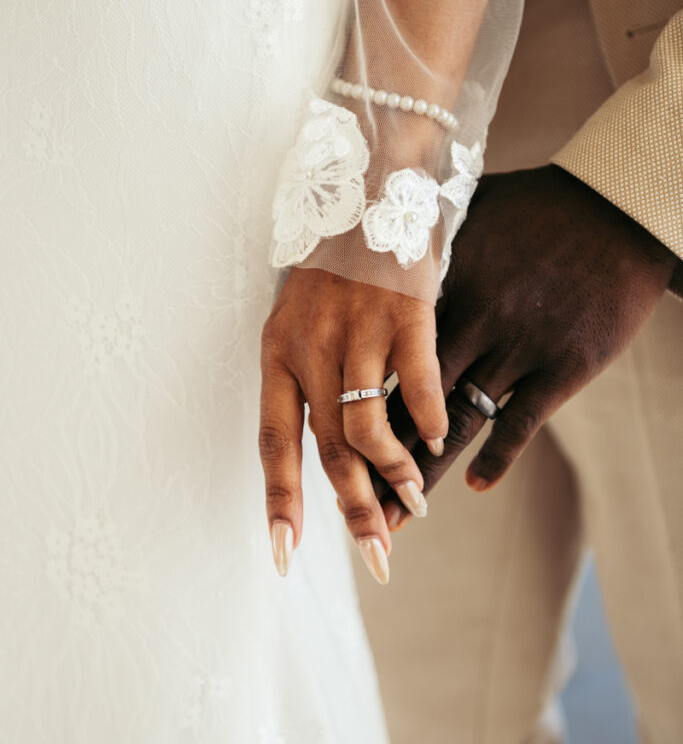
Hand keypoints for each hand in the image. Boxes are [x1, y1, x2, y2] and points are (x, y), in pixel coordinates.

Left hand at [259, 268, 448, 582]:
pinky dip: (429, 418)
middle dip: (355, 510)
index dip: (281, 499)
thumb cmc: (330, 266)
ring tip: (415, 497)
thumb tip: (330, 449)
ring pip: (370, 426)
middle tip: (378, 556)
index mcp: (277, 353)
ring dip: (396, 472)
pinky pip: (420, 381)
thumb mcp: (299, 320)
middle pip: (330, 448)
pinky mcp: (407, 311)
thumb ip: (310, 380)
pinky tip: (436, 437)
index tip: (285, 553)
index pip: (274, 442)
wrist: (365, 188)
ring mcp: (358, 329)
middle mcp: (311, 346)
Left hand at [377, 165, 676, 528]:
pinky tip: (475, 484)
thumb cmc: (535, 207)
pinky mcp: (560, 366)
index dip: (350, 407)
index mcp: (432, 290)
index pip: (377, 362)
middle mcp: (466, 322)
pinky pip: (519, 423)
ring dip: (423, 473)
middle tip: (351, 502)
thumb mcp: (464, 220)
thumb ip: (421, 257)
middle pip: (406, 403)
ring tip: (399, 515)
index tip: (325, 446)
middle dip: (374, 460)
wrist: (613, 207)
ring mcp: (513, 347)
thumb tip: (382, 266)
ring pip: (453, 423)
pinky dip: (497, 457)